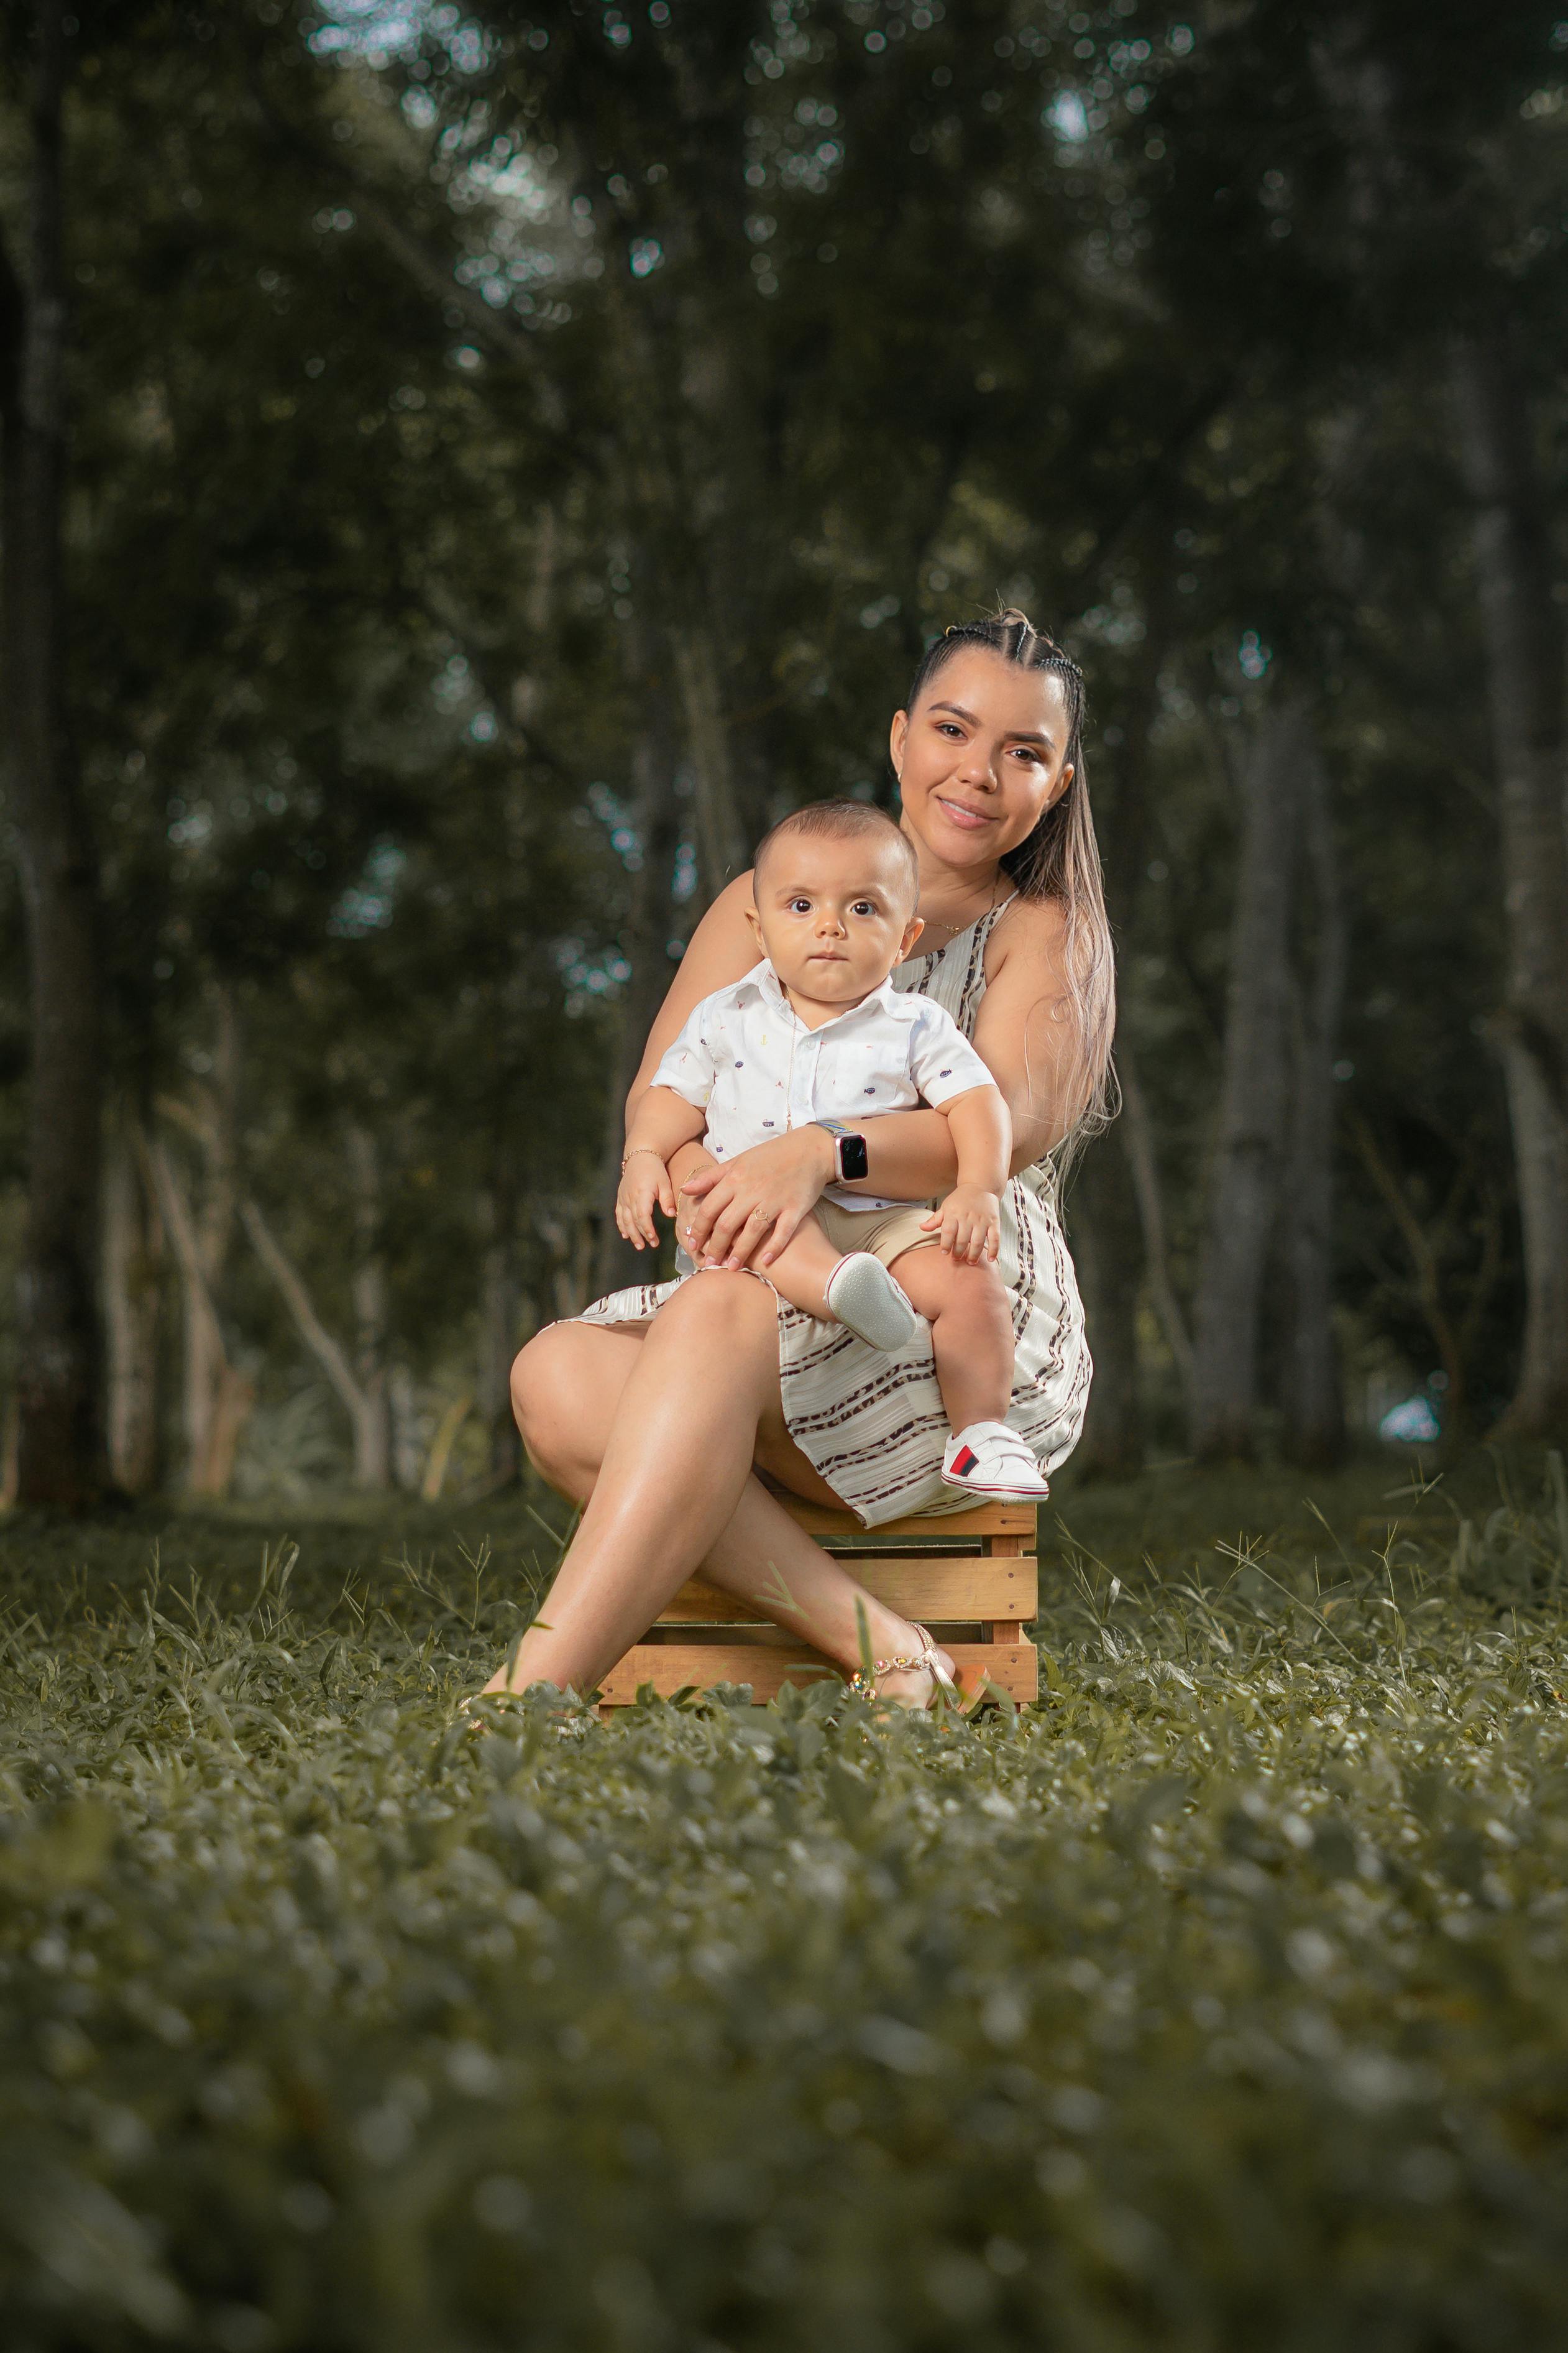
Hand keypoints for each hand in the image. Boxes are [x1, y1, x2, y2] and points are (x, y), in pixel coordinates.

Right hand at [615, 1151, 674, 1250]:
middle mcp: (630, 1197)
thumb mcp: (665, 1182)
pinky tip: (626, 1235)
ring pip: (624, 1220)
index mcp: (642, 1193)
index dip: (647, 1228)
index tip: (654, 1238)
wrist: (640, 1156)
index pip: (642, 1215)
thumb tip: (671, 1215)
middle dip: (641, 1234)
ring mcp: (623, 1198)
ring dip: (631, 1234)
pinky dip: (622, 1225)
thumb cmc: (655, 1170)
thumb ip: (667, 1199)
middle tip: (650, 1245)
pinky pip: (619, 1214)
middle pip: (633, 1220)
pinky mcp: (620, 1197)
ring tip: (639, 1245)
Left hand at [678, 1128, 834, 1268]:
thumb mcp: (737, 1161)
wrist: (809, 1150)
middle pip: (727, 1224)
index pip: (709, 1209)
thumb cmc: (770, 1156)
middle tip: (709, 1263)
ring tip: (731, 1268)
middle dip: (715, 1247)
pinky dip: (774, 1247)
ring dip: (740, 1252)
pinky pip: (783, 1232)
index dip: (698, 1229)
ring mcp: (774, 1200)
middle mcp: (752, 1190)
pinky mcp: (795, 1208)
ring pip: (752, 1231)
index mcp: (735, 1179)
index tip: (692, 1245)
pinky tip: (765, 1261)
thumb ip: (710, 1177)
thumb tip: (685, 1190)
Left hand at [922, 1183, 1000, 1264]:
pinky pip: (995, 1238)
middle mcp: (968, 1217)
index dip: (946, 1244)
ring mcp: (982, 1220)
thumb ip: (935, 1220)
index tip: (944, 1252)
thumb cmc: (961, 1199)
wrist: (980, 1186)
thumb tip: (921, 1228)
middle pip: (962, 1239)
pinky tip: (990, 1259)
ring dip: (974, 1254)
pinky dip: (994, 1250)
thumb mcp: (946, 1207)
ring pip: (978, 1241)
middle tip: (956, 1259)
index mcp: (954, 1213)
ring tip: (970, 1261)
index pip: (948, 1231)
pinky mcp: (994, 1222)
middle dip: (958, 1252)